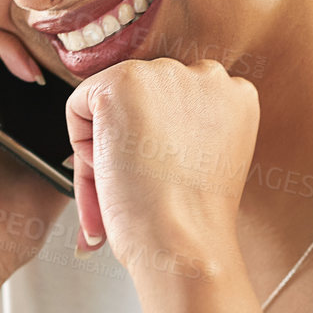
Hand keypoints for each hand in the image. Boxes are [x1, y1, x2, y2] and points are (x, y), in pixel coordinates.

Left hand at [64, 58, 259, 272]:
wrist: (184, 239)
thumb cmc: (192, 218)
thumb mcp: (201, 160)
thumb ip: (181, 130)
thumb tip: (140, 126)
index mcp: (234, 96)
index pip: (172, 105)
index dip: (155, 145)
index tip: (155, 177)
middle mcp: (207, 75)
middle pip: (140, 102)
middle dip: (127, 143)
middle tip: (134, 187)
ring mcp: (165, 73)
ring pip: (110, 103)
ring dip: (106, 144)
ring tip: (125, 182)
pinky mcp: (123, 81)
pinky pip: (78, 105)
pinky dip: (80, 142)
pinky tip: (111, 167)